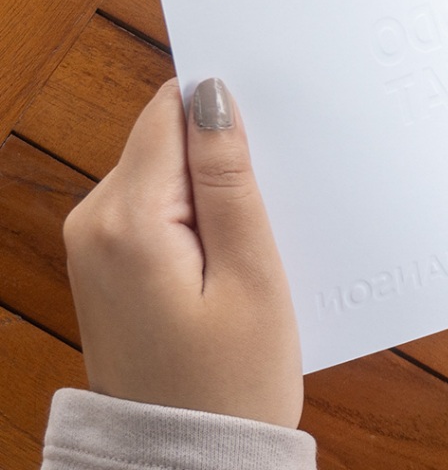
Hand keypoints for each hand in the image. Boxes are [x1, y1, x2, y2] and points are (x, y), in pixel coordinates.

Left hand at [64, 78, 303, 427]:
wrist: (188, 466)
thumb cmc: (231, 383)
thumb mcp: (250, 274)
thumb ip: (228, 178)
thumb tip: (211, 95)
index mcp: (125, 220)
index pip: (168, 112)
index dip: (220, 109)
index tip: (267, 135)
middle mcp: (93, 223)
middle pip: (164, 139)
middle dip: (218, 153)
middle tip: (273, 200)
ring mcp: (93, 246)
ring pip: (162, 171)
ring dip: (210, 187)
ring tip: (253, 239)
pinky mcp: (107, 265)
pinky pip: (155, 207)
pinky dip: (194, 215)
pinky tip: (230, 255)